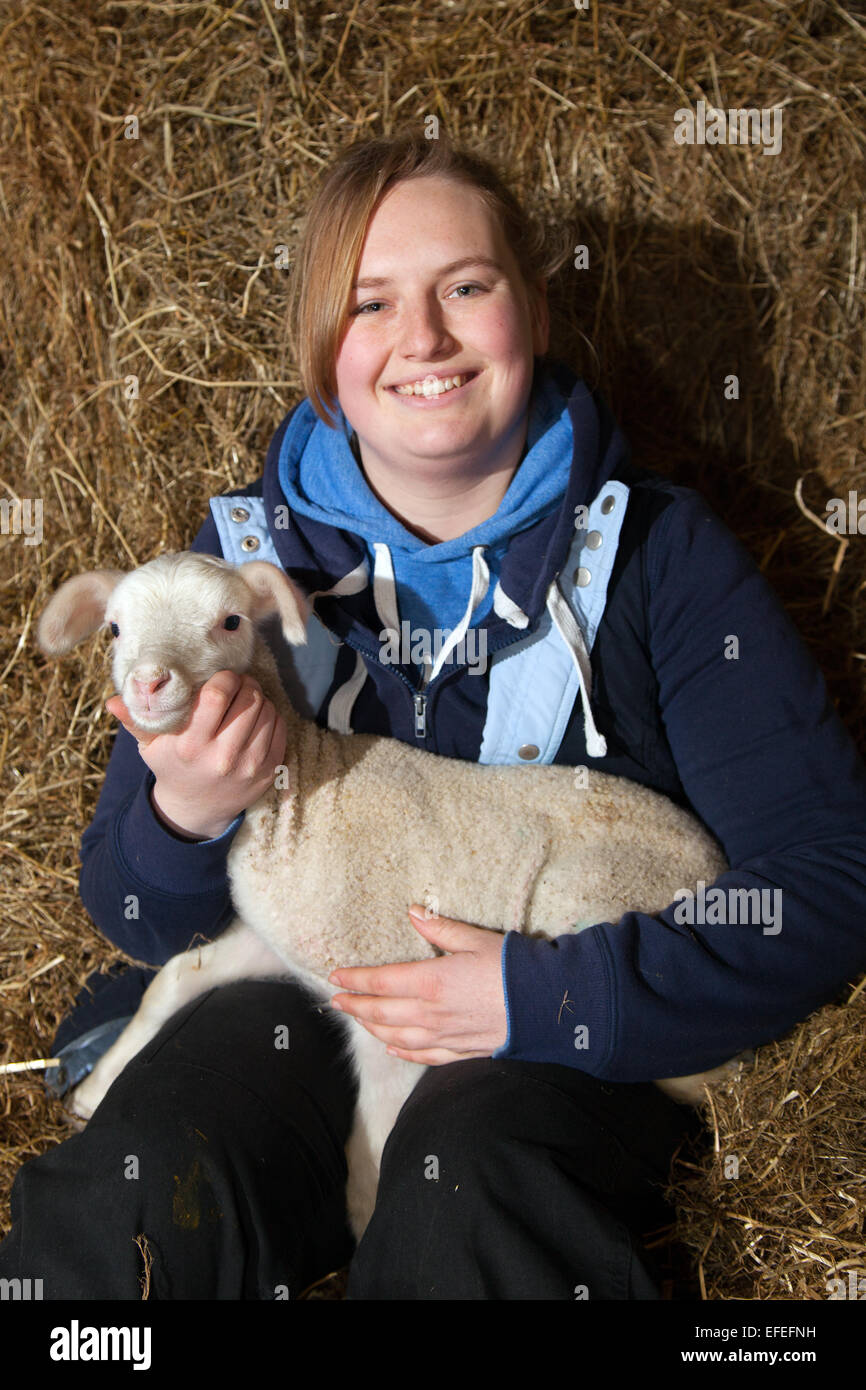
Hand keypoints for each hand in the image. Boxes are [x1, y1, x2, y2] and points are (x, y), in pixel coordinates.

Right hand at [107, 671, 286, 839]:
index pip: (217, 696)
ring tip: (246, 701)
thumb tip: (113, 700)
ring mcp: (249, 766)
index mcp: (191, 745)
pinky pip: (279, 728)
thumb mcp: (150, 745)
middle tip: (238, 685)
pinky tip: (256, 719)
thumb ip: (135, 720)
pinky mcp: (268, 771)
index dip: (224, 678)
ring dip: (259, 699)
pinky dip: (271, 716)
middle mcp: (222, 757)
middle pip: (248, 700)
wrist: (197, 809)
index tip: (222, 678)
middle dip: (245, 685)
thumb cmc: (172, 766)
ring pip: (267, 711)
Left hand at [328, 908, 507, 1063]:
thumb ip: (440, 929)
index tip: (335, 976)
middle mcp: (430, 1013)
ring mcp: (444, 1036)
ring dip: (371, 1028)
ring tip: (357, 1019)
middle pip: (380, 1012)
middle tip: (336, 1001)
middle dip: (354, 1006)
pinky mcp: (460, 1051)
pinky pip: (422, 1055)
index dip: (355, 979)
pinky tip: (391, 1047)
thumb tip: (412, 913)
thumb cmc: (514, 969)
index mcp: (430, 981)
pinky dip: (402, 1051)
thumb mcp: (476, 939)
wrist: (548, 1008)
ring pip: (395, 1036)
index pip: (380, 981)